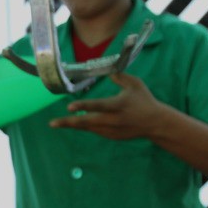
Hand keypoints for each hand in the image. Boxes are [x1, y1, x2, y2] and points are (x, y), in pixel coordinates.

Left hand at [49, 73, 164, 139]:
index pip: (98, 105)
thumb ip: (119, 77)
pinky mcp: (111, 136)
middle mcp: (113, 119)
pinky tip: (75, 123)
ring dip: (72, 125)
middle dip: (68, 122)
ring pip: (88, 128)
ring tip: (57, 123)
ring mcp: (111, 130)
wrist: (155, 123)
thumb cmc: (144, 100)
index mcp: (118, 105)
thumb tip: (107, 70)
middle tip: (52, 123)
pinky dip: (85, 126)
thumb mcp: (135, 84)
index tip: (69, 106)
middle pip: (87, 122)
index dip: (83, 106)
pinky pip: (94, 130)